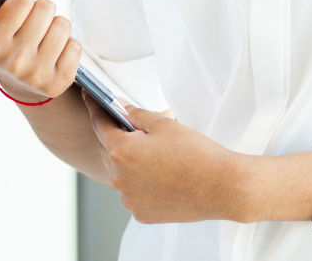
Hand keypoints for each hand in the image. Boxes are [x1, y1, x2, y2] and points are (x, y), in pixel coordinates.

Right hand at [0, 0, 81, 103]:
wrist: (18, 83)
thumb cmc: (2, 47)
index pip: (23, 0)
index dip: (22, 1)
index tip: (18, 13)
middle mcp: (15, 61)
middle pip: (46, 8)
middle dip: (42, 11)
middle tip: (34, 23)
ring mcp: (38, 73)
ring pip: (63, 25)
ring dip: (56, 26)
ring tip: (45, 36)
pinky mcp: (59, 81)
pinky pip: (75, 46)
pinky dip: (68, 45)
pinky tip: (55, 52)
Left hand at [83, 93, 248, 223]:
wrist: (221, 186)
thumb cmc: (196, 154)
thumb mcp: (163, 124)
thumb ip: (135, 114)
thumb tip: (121, 108)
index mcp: (121, 152)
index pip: (99, 124)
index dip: (95, 108)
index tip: (90, 98)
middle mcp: (119, 178)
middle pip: (107, 150)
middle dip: (115, 135)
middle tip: (128, 123)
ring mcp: (129, 199)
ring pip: (120, 173)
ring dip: (128, 160)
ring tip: (151, 151)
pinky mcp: (142, 213)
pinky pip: (132, 192)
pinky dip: (138, 181)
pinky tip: (158, 172)